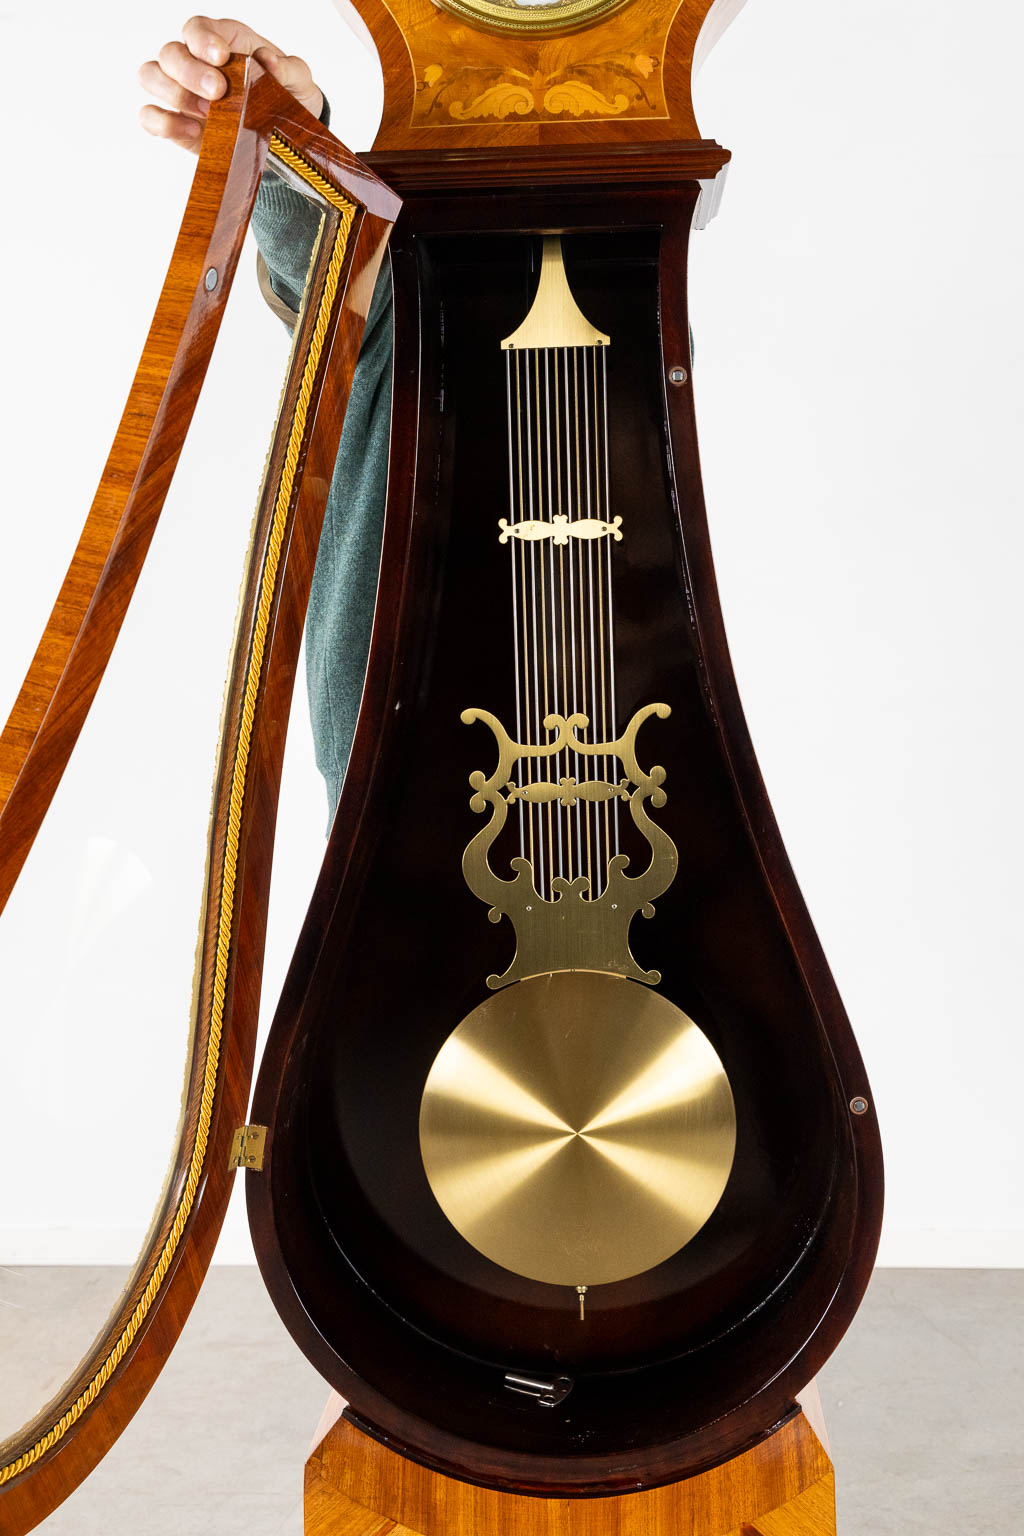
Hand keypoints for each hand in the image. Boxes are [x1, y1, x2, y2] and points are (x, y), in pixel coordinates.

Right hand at [139, 15, 322, 152]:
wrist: (286, 138)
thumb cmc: (286, 96)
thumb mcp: (298, 79)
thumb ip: (287, 68)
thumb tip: (266, 59)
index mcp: (221, 41)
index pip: (196, 28)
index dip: (203, 40)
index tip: (221, 57)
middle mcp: (194, 61)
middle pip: (169, 53)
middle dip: (190, 71)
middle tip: (218, 92)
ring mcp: (181, 92)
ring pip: (151, 77)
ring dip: (174, 94)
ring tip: (208, 114)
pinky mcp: (177, 123)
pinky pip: (150, 116)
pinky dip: (163, 123)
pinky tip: (193, 130)